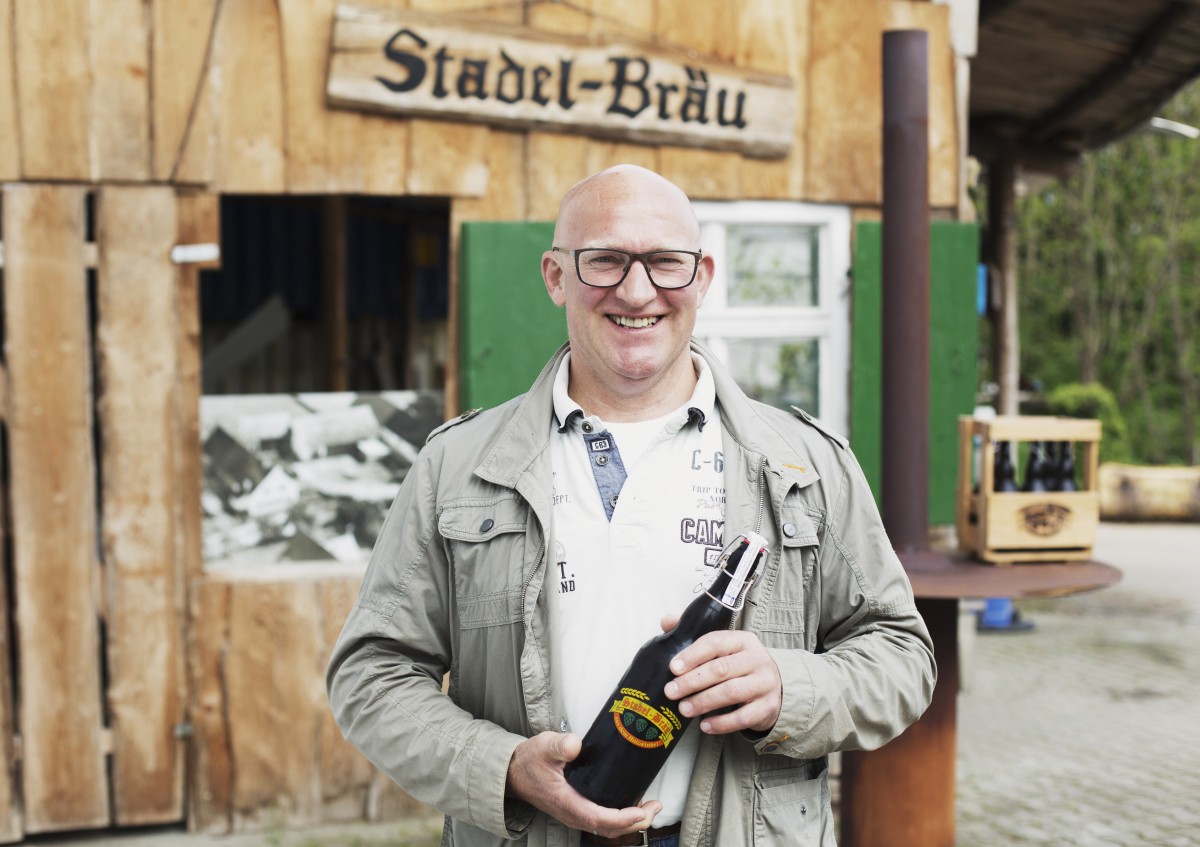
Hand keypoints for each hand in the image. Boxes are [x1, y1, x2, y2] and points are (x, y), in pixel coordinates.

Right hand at [506, 731, 661, 837]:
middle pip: (608, 829)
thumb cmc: (530, 760)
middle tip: (655, 806)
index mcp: (566, 802)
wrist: (514, 772)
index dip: (622, 818)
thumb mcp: (543, 746)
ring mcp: (576, 814)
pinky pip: (603, 822)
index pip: (598, 819)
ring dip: (631, 821)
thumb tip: (575, 745)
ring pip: (607, 828)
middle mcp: (573, 814)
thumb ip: (559, 745)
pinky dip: (621, 818)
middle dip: (636, 822)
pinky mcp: (579, 810)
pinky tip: (633, 803)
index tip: (640, 810)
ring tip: (651, 807)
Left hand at [660, 614, 782, 734]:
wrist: (775, 686)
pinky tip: (705, 725)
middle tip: (671, 691)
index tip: (673, 668)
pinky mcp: (768, 707)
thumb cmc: (740, 665)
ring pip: (731, 692)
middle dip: (693, 681)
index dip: (692, 655)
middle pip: (721, 669)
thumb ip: (695, 635)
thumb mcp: (724, 647)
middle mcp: (757, 659)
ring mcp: (765, 683)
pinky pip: (743, 717)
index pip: (715, 642)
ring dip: (704, 702)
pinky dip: (722, 723)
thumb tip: (666, 622)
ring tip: (684, 709)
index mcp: (743, 640)